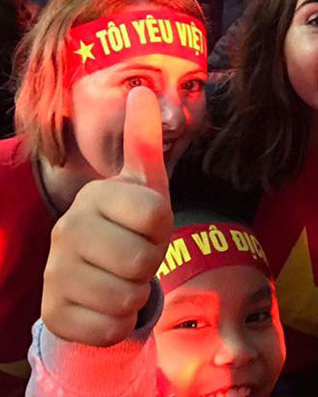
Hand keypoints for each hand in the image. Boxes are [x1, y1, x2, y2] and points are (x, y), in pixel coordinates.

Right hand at [41, 87, 172, 345]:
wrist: (100, 272)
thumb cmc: (131, 223)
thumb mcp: (146, 184)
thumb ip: (144, 140)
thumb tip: (142, 90)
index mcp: (95, 196)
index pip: (156, 215)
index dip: (162, 227)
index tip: (148, 225)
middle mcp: (65, 231)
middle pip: (142, 260)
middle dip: (150, 263)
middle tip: (136, 255)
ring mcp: (54, 274)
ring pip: (126, 298)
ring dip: (136, 294)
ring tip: (122, 277)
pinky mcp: (53, 314)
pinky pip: (110, 328)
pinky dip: (119, 323)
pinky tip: (106, 304)